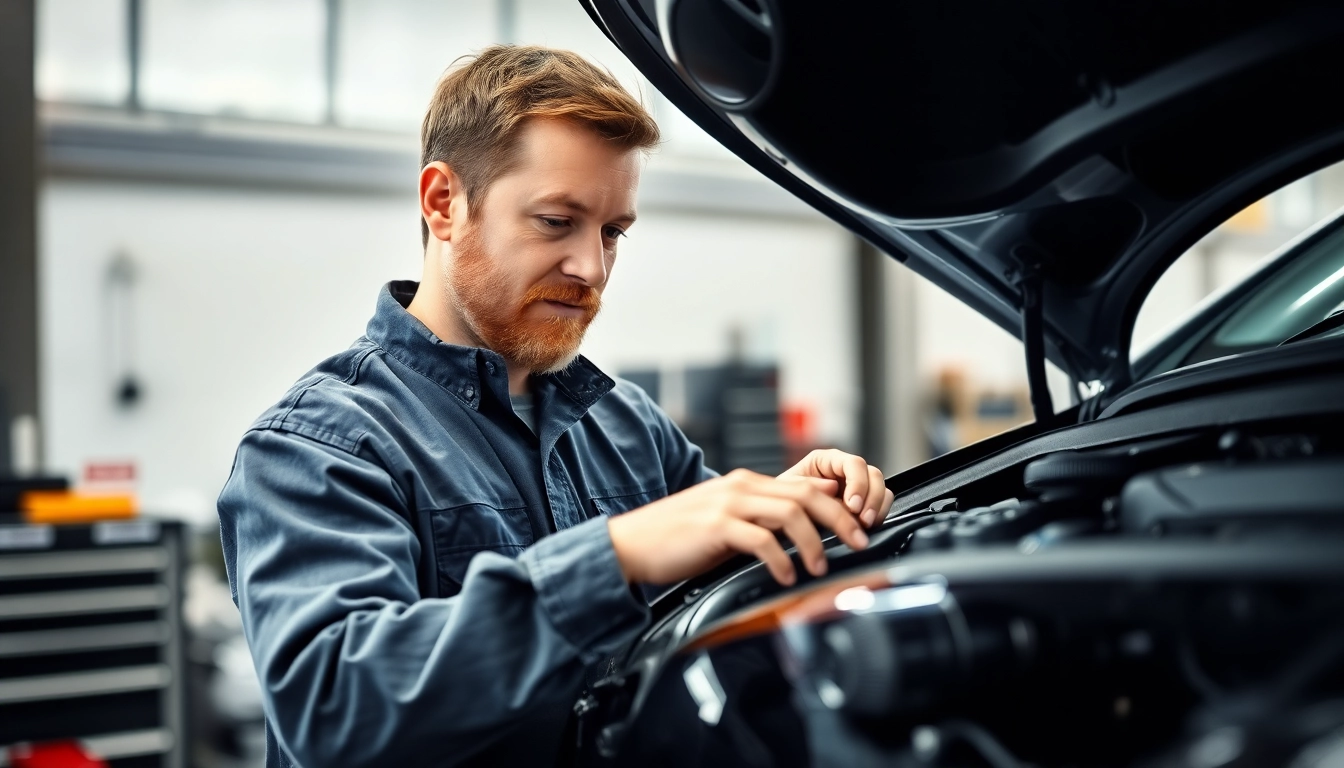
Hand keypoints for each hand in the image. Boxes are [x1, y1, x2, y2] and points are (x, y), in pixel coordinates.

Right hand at [606, 469, 870, 586]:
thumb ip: (758, 519)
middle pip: (806, 495)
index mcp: (745, 484)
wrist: (631, 544)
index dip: (838, 506)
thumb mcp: (724, 522)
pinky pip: (761, 539)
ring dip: (814, 541)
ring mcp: (728, 505)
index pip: (805, 486)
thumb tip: (798, 531)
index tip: (858, 528)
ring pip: (790, 512)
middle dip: (840, 520)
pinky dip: (780, 559)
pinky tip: (785, 575)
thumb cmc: (677, 538)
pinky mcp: (716, 527)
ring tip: (820, 566)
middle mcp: (740, 488)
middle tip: (859, 544)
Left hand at [779, 449, 893, 528]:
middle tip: (863, 520)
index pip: (854, 464)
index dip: (858, 483)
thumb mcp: (788, 489)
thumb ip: (809, 485)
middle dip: (872, 499)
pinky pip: (880, 506)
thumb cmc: (780, 499)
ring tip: (865, 526)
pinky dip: (878, 516)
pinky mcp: (861, 506)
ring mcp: (856, 488)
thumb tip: (833, 487)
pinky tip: (865, 528)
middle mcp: (844, 471)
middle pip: (873, 475)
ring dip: (877, 509)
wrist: (778, 519)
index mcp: (827, 461)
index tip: (852, 506)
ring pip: (881, 490)